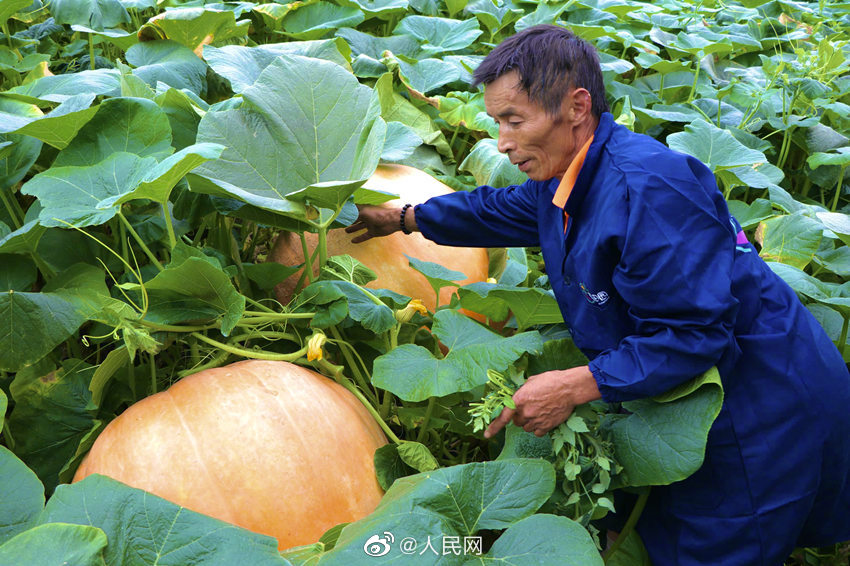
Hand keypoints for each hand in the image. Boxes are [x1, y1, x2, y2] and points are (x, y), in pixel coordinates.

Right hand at [344, 205, 401, 242]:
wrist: (392, 221)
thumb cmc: (377, 215)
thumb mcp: (363, 214)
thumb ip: (354, 216)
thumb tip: (344, 218)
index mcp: (364, 210)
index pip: (354, 210)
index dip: (347, 212)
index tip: (339, 214)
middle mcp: (366, 217)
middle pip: (356, 219)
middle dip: (349, 221)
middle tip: (341, 224)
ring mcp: (370, 225)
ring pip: (360, 227)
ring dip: (353, 229)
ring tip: (346, 231)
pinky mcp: (373, 232)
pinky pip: (365, 236)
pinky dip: (359, 238)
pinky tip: (353, 241)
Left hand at [484, 365, 600, 437]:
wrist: (569, 388)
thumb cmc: (551, 380)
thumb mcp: (532, 381)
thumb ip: (522, 391)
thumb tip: (519, 396)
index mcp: (519, 399)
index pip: (503, 416)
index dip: (494, 427)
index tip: (486, 435)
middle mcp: (526, 412)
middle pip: (516, 422)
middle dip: (520, 416)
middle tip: (530, 408)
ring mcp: (536, 420)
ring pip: (526, 428)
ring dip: (529, 422)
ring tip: (540, 411)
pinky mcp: (547, 426)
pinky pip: (537, 432)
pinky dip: (539, 428)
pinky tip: (545, 418)